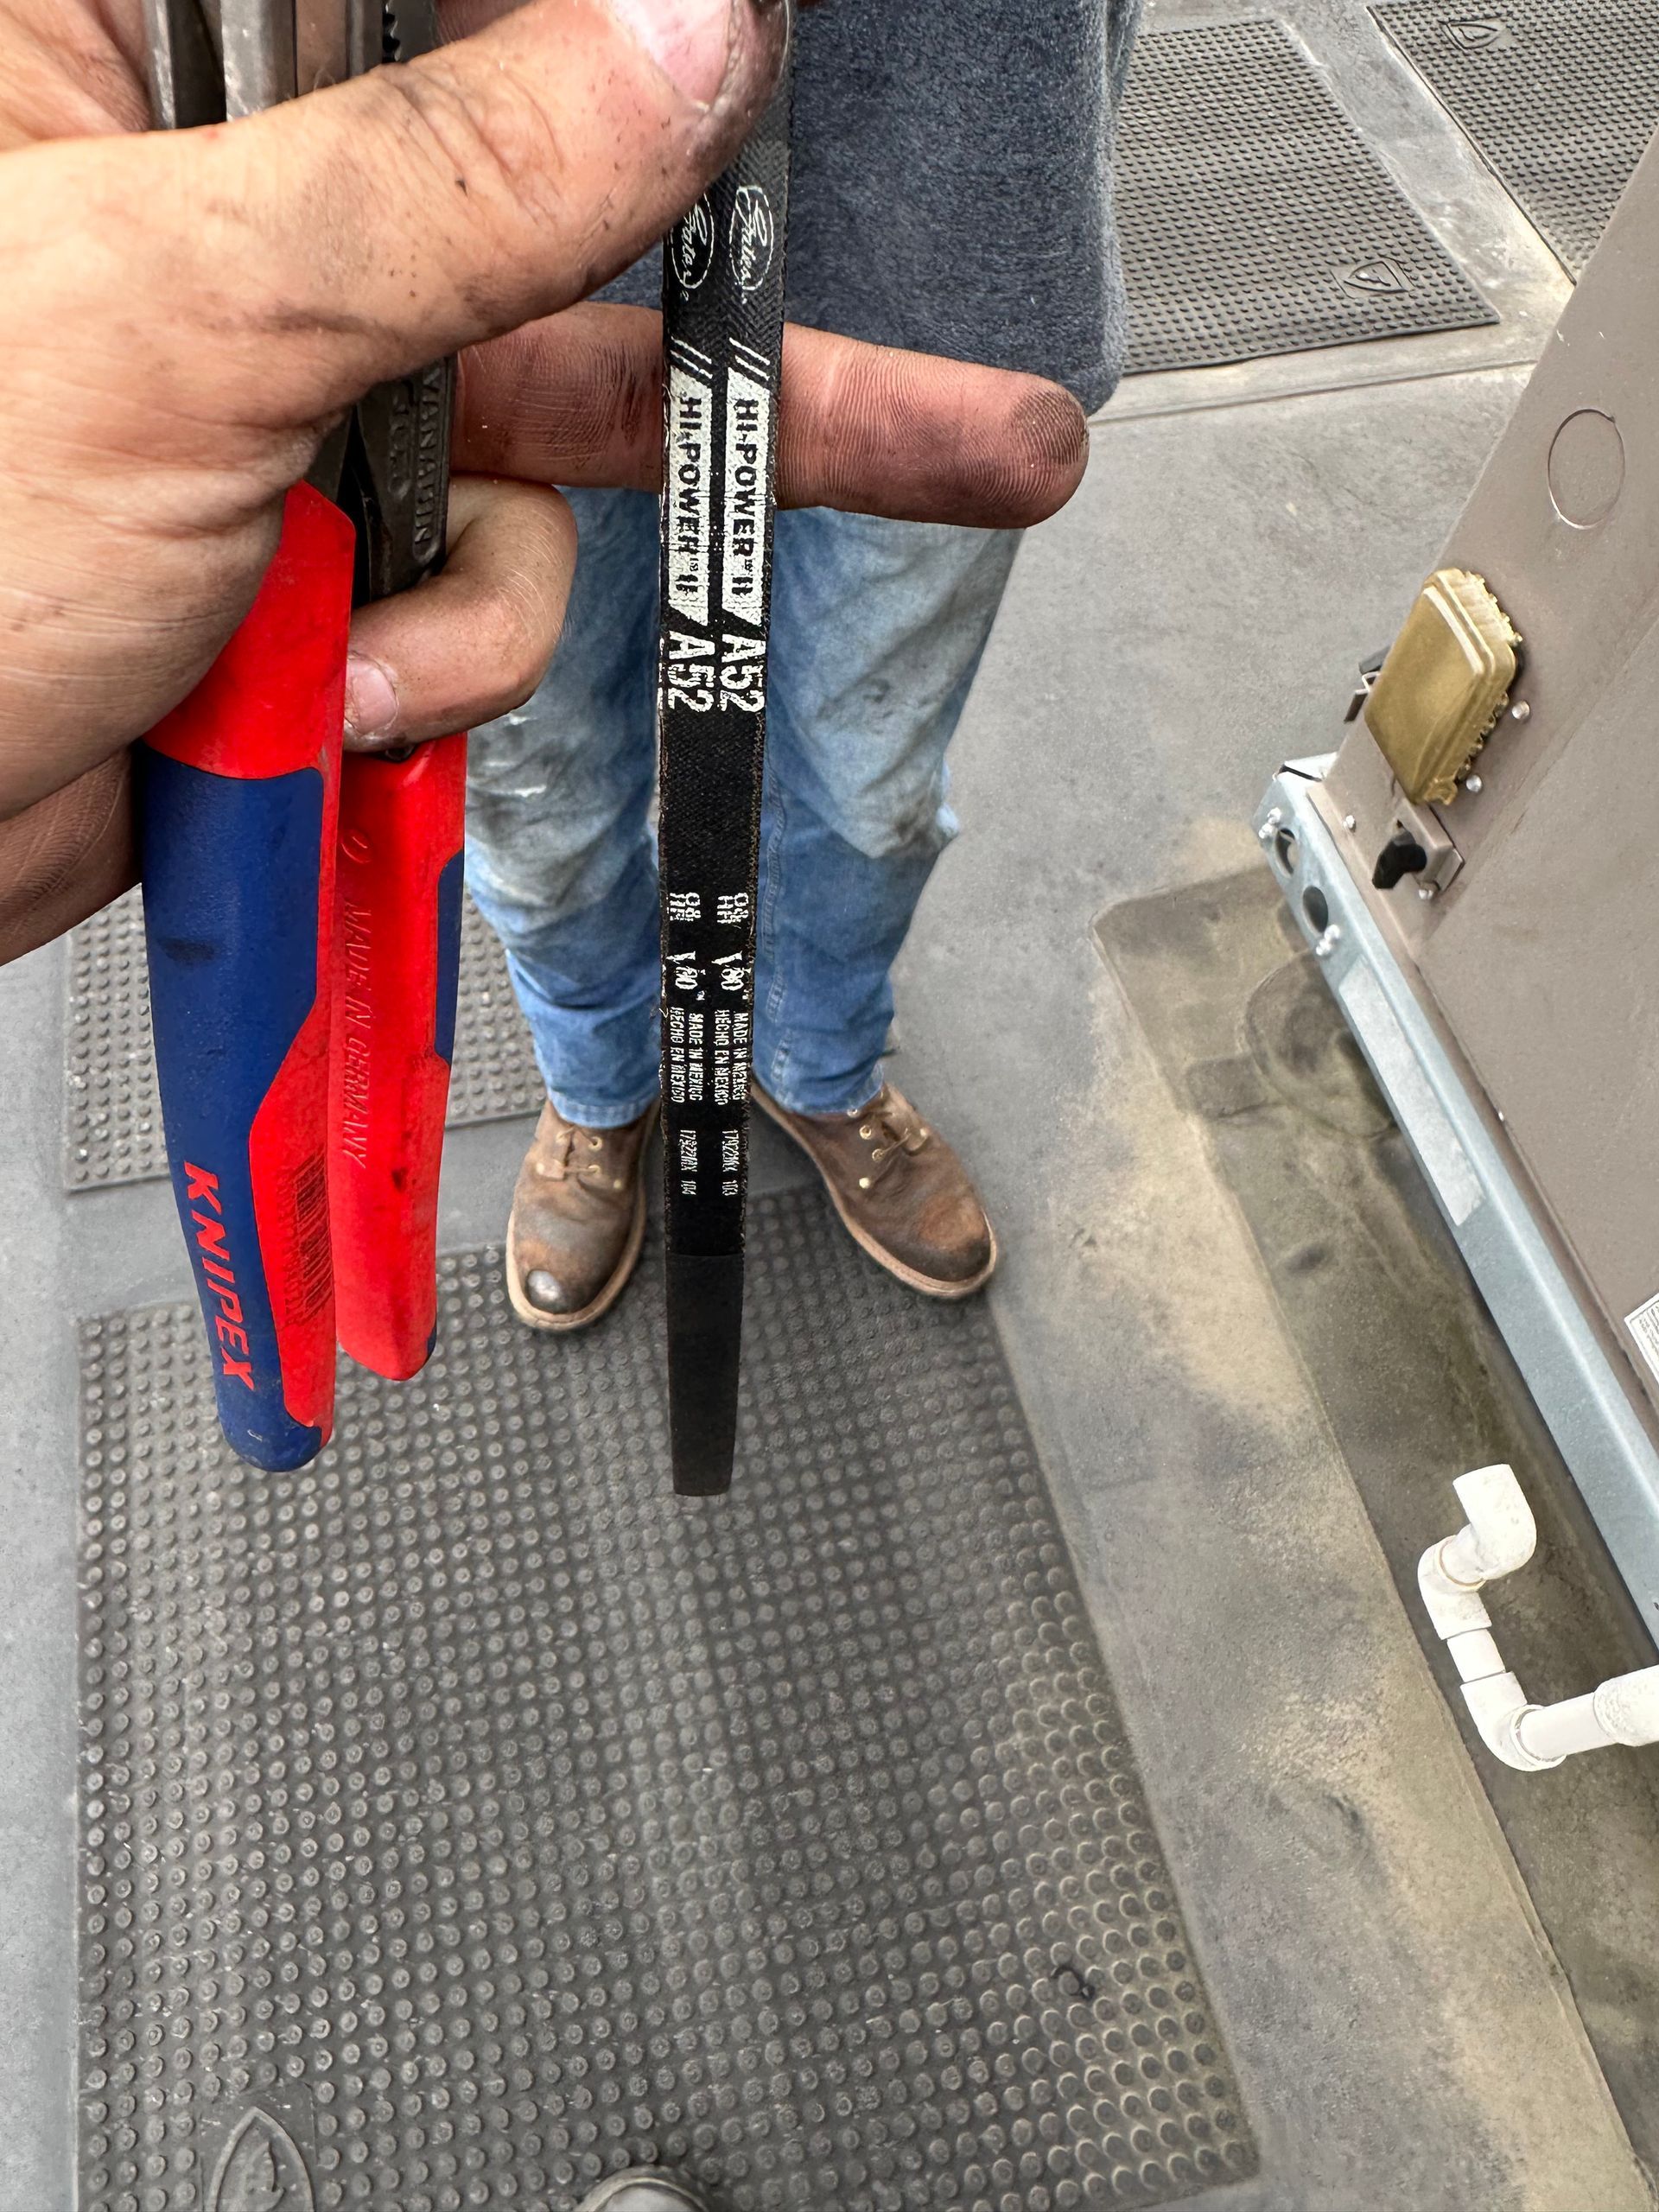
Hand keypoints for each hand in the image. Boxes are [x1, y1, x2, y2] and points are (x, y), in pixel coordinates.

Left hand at [0, 0, 1088, 956]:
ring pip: (539, 433)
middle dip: (713, 335)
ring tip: (368, 657)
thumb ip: (453, 181)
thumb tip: (680, 38)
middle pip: (536, 203)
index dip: (602, 29)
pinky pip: (489, 579)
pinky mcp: (324, 540)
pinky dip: (437, 663)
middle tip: (963, 404)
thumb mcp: (181, 323)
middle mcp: (217, 194)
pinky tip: (322, 697)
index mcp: (112, 41)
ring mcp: (285, 382)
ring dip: (493, 580)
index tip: (752, 53)